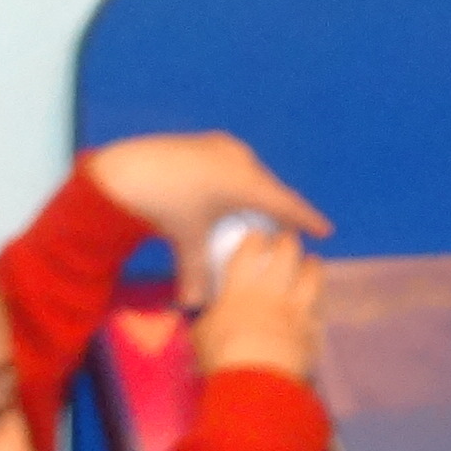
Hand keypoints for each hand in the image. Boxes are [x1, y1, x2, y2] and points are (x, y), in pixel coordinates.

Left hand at [83, 132, 331, 308]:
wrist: (125, 171)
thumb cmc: (165, 205)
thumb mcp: (187, 240)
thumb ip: (198, 274)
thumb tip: (195, 306)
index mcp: (246, 183)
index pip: (285, 204)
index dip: (306, 219)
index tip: (325, 231)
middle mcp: (241, 160)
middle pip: (268, 190)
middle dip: (277, 211)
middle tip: (285, 230)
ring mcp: (223, 147)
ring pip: (249, 176)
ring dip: (254, 196)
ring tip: (254, 215)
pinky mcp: (205, 143)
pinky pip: (232, 166)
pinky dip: (236, 183)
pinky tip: (225, 196)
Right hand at [191, 224, 323, 385]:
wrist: (257, 380)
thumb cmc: (222, 355)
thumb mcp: (201, 335)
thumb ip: (205, 320)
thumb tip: (199, 316)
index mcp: (241, 289)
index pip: (249, 252)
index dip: (254, 240)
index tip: (257, 236)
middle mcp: (273, 292)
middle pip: (287, 254)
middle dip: (288, 242)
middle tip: (287, 240)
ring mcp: (297, 309)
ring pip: (313, 276)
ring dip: (313, 266)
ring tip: (312, 262)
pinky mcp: (313, 330)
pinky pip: (321, 309)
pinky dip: (320, 302)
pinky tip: (319, 302)